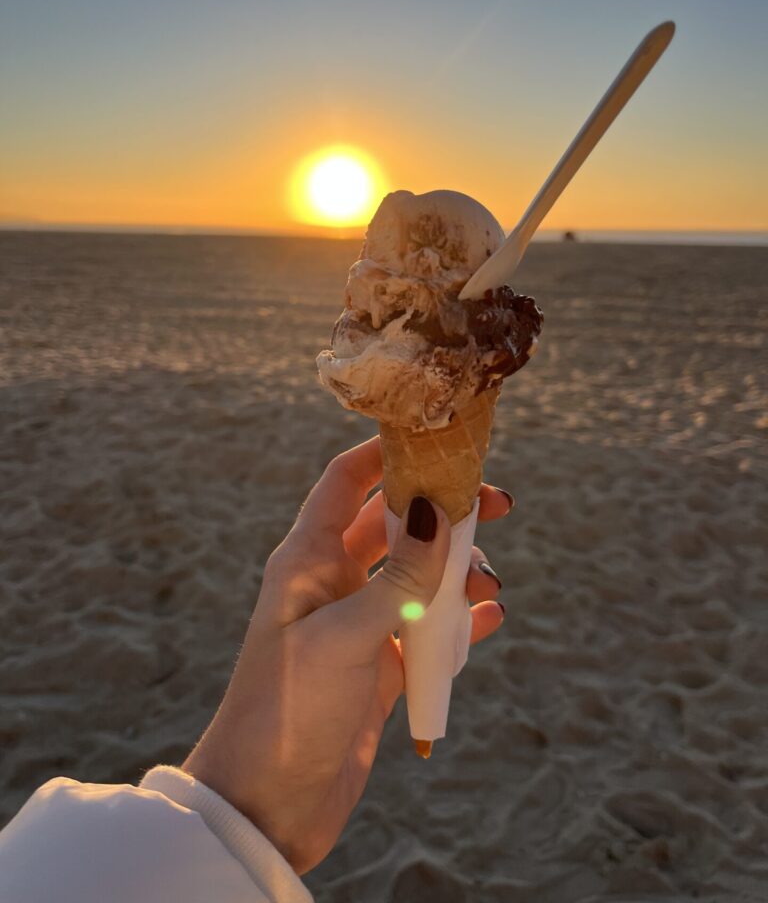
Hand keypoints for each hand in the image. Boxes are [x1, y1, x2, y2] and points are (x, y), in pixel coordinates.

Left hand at [183, 437, 509, 873]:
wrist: (268, 804)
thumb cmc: (289, 708)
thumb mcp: (345, 635)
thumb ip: (398, 578)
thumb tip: (439, 514)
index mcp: (308, 558)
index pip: (345, 481)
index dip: (386, 452)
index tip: (437, 436)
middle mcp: (333, 582)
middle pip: (395, 524)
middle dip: (443, 510)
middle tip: (497, 503)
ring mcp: (359, 624)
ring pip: (418, 575)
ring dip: (458, 572)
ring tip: (490, 586)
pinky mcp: (380, 668)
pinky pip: (427, 629)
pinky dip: (459, 621)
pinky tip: (489, 618)